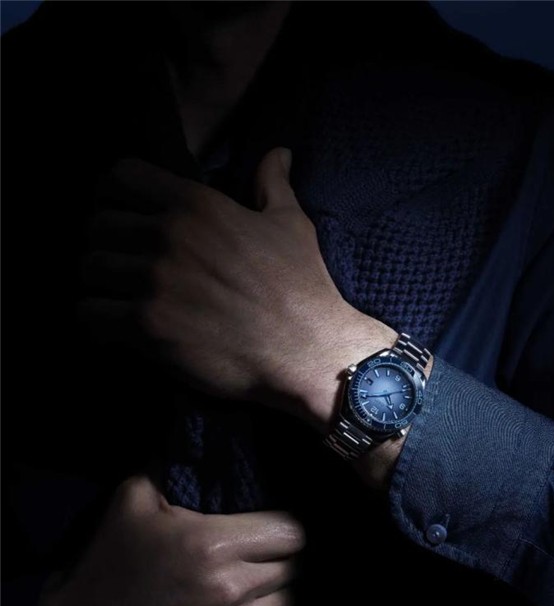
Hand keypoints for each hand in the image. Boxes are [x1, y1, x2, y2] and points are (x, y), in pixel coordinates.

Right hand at [37, 476, 303, 605]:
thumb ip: (171, 468)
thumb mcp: (132, 501)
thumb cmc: (108, 562)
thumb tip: (196, 444)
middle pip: (292, 566)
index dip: (281, 525)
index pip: (291, 532)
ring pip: (286, 602)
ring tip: (249, 584)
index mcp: (213, 543)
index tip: (268, 526)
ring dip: (272, 591)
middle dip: (278, 557)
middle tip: (256, 554)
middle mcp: (228, 588)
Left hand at [81, 148, 395, 429]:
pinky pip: (89, 314)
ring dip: (98, 282)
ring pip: (89, 270)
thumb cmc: (303, 286)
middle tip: (119, 262)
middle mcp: (167, 237)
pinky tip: (113, 325)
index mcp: (196, 204)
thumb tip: (279, 151)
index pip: (120, 176)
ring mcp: (154, 283)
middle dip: (104, 243)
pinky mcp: (147, 327)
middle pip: (97, 225)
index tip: (119, 211)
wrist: (308, 351)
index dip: (112, 193)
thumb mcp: (291, 224)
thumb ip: (272, 184)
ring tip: (113, 295)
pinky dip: (96, 319)